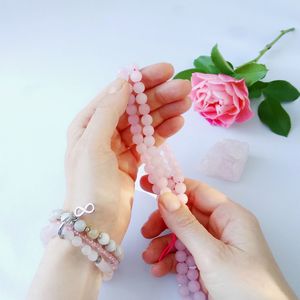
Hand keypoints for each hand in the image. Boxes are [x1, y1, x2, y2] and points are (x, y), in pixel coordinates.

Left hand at [64, 63, 190, 242]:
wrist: (96, 226)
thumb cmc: (90, 186)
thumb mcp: (93, 145)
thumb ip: (108, 112)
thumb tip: (123, 82)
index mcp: (89, 123)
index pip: (119, 93)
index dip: (142, 80)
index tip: (167, 70)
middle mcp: (104, 132)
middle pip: (136, 107)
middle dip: (159, 96)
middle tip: (185, 88)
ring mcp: (120, 147)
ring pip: (146, 122)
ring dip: (165, 111)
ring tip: (186, 103)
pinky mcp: (133, 161)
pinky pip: (150, 140)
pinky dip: (164, 131)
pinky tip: (179, 122)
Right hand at [141, 177, 296, 299]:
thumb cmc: (249, 289)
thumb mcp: (212, 255)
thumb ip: (186, 225)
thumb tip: (165, 197)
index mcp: (230, 216)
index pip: (197, 191)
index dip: (172, 186)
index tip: (149, 183)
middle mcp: (223, 227)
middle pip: (186, 213)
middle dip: (164, 222)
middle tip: (146, 231)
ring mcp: (216, 245)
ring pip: (183, 234)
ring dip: (163, 244)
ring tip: (150, 257)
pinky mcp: (210, 262)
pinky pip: (186, 252)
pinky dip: (171, 259)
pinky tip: (160, 268)